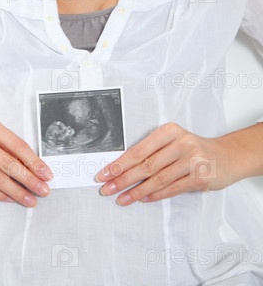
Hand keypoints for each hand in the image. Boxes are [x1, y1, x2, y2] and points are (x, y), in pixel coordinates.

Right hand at [0, 116, 52, 206]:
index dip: (34, 161)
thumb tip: (35, 168)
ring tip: (30, 199)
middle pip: (8, 162)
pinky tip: (11, 199)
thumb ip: (7, 150)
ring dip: (17, 191)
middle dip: (29, 179)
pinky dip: (0, 194)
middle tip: (43, 190)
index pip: (16, 144)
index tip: (46, 173)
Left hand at [95, 122, 242, 205]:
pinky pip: (172, 189)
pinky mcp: (200, 177)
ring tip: (121, 199)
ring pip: (158, 179)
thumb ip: (152, 151)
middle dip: (123, 179)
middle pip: (146, 165)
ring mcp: (192, 161)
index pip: (139, 150)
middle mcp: (181, 143)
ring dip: (136, 191)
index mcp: (170, 131)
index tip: (104, 173)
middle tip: (107, 189)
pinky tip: (142, 198)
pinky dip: (155, 195)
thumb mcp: (173, 142)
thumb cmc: (192, 149)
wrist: (226, 156)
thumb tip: (120, 168)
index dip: (119, 163)